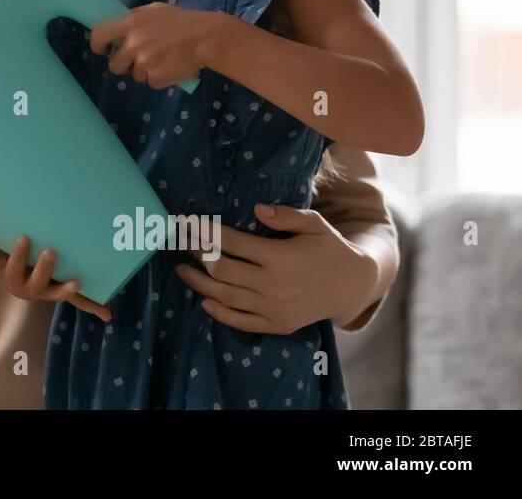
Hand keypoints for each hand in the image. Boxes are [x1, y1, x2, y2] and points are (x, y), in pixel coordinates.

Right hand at [0, 236, 111, 319]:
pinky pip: (80, 302)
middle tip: (52, 251)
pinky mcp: (65, 291)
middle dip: (45, 269)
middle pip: (37, 285)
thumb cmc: (8, 261)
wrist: (26, 272)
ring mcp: (50, 291)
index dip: (18, 258)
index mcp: (14, 281)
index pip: (13, 273)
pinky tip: (107, 315)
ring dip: (68, 289)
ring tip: (78, 281)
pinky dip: (93, 307)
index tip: (24, 238)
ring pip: (59, 294)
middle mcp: (33, 290)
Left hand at [87, 3, 226, 88]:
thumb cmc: (182, 21)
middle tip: (138, 59)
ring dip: (144, 71)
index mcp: (130, 23)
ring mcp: (143, 63)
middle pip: (113, 64)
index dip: (97, 45)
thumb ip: (134, 18)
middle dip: (123, 65)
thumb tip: (117, 26)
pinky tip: (170, 67)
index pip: (98, 35)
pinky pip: (150, 82)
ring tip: (162, 59)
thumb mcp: (155, 10)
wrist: (207, 38)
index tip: (102, 49)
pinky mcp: (155, 78)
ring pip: (133, 75)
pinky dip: (159, 78)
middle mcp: (133, 44)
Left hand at [175, 203, 380, 334]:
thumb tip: (257, 209)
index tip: (187, 222)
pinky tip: (204, 300)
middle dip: (197, 255)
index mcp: (281, 257)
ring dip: (199, 283)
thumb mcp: (315, 224)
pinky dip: (220, 313)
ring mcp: (275, 309)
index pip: (233, 243)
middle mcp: (274, 285)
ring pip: (226, 297)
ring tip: (181, 270)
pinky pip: (242, 322)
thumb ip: (286, 216)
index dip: (206, 231)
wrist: (352, 286)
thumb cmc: (329, 248)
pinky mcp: (278, 325)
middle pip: (223, 271)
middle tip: (181, 243)